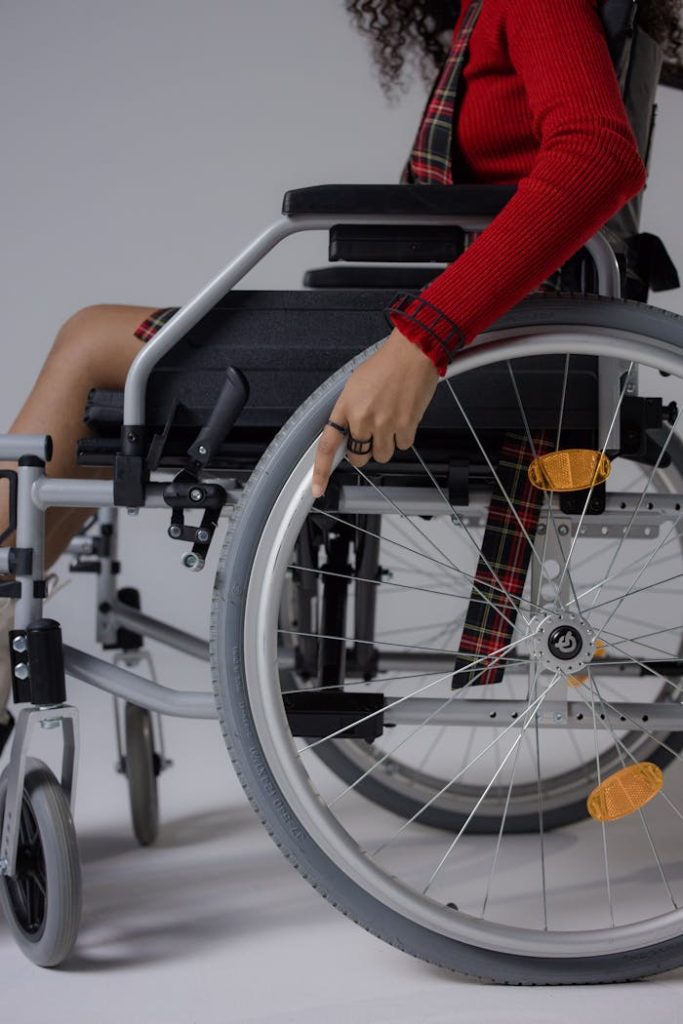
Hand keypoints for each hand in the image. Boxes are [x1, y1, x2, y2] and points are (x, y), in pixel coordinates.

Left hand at [311, 328, 439, 497]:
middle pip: (359, 457)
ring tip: (391, 422)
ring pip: (382, 455)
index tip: (318, 488)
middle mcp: (363, 418)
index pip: (328, 445)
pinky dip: (404, 437)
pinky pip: (403, 446)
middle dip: (364, 451)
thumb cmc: (387, 364)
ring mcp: (385, 424)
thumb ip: (350, 411)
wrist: (414, 352)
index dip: (321, 471)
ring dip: (386, 445)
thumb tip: (349, 432)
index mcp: (346, 406)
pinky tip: (404, 418)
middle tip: (372, 435)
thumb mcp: (355, 385)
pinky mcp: (406, 425)